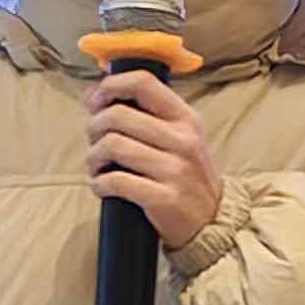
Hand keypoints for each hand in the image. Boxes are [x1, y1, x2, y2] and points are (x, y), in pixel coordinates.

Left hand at [84, 69, 224, 250]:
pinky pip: (116, 181)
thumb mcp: (179, 138)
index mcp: (185, 118)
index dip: (111, 86)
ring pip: (113, 145)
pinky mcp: (164, 198)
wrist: (211, 222)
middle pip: (118, 115)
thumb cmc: (185, 176)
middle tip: (93, 140)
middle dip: (94, 126)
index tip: (96, 100)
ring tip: (96, 166)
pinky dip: (99, 183)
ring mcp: (175, 169)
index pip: (143, 82)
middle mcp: (183, 140)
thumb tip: (94, 95)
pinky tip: (101, 186)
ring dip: (93, 157)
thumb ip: (144, 115)